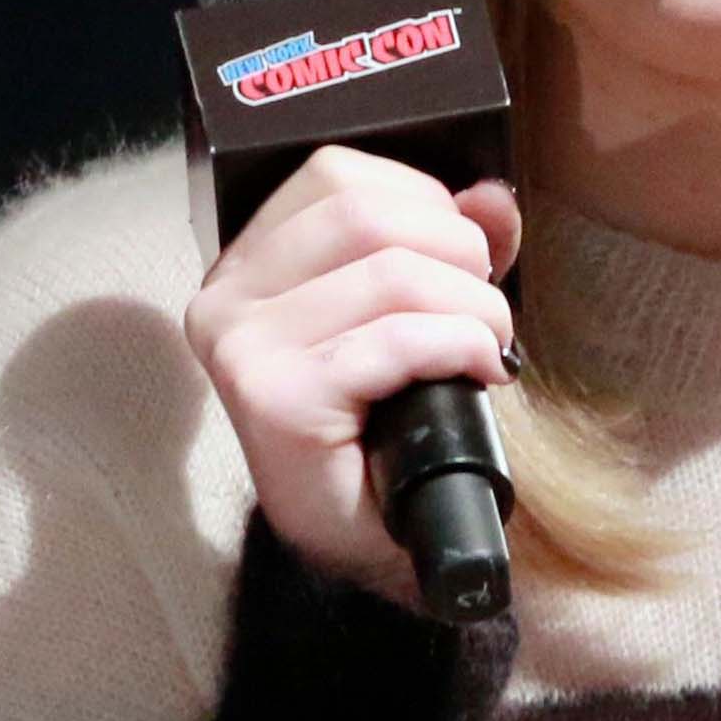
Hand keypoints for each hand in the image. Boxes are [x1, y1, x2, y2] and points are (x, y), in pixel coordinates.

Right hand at [182, 145, 518, 594]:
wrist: (367, 546)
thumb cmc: (383, 433)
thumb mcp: (413, 320)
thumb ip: (448, 248)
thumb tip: (493, 193)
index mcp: (248, 266)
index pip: (336, 174)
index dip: (424, 199)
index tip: (461, 258)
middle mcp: (227, 299)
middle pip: (366, 214)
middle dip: (457, 253)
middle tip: (487, 313)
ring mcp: (245, 350)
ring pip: (390, 273)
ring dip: (472, 306)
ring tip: (490, 346)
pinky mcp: (278, 400)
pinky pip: (396, 341)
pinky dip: (460, 347)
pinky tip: (481, 373)